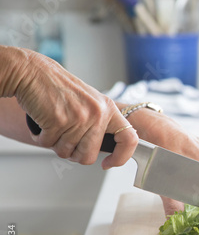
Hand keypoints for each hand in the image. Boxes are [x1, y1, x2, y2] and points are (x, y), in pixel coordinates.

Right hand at [3, 47, 137, 167]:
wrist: (32, 72)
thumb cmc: (59, 89)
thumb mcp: (91, 102)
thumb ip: (100, 124)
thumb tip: (108, 151)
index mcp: (108, 109)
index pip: (129, 139)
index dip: (121, 157)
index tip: (109, 163)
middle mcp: (97, 113)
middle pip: (89, 156)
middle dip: (74, 154)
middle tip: (67, 142)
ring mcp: (79, 117)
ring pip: (67, 152)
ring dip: (56, 145)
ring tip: (54, 127)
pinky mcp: (58, 120)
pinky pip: (48, 145)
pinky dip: (41, 139)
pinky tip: (43, 125)